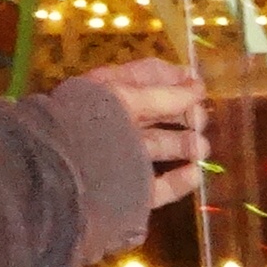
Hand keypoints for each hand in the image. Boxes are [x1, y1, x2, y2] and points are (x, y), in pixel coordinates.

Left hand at [65, 57, 207, 209]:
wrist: (65, 176)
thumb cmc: (93, 126)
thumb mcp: (127, 99)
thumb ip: (165, 95)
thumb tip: (197, 89)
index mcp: (108, 93)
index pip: (145, 77)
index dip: (174, 77)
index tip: (200, 84)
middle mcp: (115, 122)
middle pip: (156, 113)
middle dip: (184, 113)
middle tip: (202, 119)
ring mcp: (122, 156)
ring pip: (159, 147)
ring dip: (185, 144)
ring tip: (202, 148)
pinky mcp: (130, 189)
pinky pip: (159, 185)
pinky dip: (179, 180)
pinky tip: (194, 173)